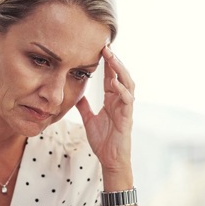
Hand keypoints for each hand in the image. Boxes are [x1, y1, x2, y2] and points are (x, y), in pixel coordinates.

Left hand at [76, 46, 134, 173]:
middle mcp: (120, 101)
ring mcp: (125, 108)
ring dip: (120, 70)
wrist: (110, 159)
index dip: (106, 63)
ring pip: (127, 84)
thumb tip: (76, 94)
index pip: (110, 77)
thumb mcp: (89, 119)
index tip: (99, 49)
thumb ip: (84, 106)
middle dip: (114, 61)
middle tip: (106, 46)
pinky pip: (127, 101)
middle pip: (120, 75)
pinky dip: (121, 90)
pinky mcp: (127, 118)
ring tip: (111, 57)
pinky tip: (114, 82)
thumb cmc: (103, 140)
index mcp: (112, 100)